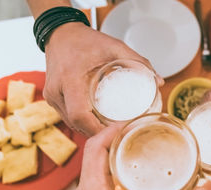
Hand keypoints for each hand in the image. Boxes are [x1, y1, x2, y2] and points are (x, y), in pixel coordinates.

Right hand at [44, 22, 162, 135]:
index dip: (97, 129)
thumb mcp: (115, 47)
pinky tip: (97, 124)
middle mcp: (57, 90)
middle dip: (97, 133)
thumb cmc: (86, 40)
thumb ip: (138, 62)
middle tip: (118, 135)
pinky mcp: (51, 98)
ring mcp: (51, 96)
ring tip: (110, 132)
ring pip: (71, 124)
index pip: (80, 115)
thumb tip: (159, 82)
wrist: (60, 33)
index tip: (115, 132)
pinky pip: (67, 117)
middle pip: (76, 124)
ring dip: (89, 130)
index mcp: (70, 78)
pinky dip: (82, 123)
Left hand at [70, 126, 210, 189]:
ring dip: (120, 154)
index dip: (113, 128)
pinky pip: (105, 182)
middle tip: (144, 130)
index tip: (134, 120)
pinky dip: (121, 173)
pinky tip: (140, 176)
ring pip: (101, 167)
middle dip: (120, 138)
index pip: (95, 147)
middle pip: (99, 153)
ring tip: (144, 146)